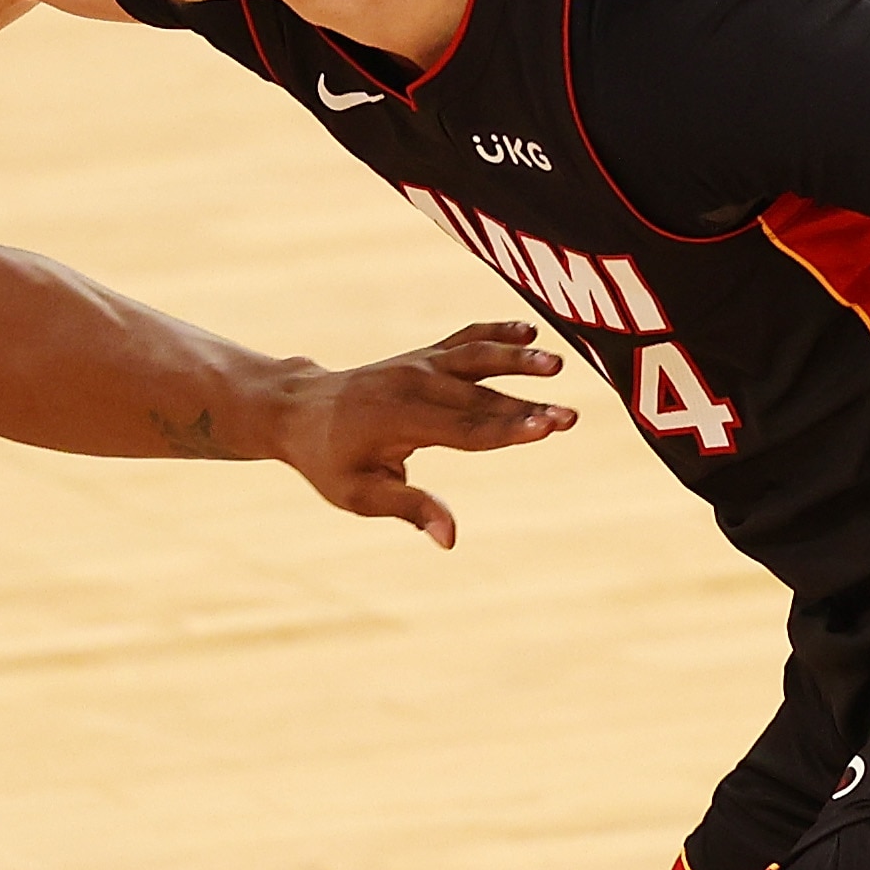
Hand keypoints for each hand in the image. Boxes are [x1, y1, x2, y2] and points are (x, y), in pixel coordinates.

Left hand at [270, 319, 577, 546]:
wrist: (299, 410)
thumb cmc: (329, 461)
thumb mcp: (359, 495)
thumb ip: (409, 508)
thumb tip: (450, 539)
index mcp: (398, 420)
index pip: (465, 429)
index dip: (507, 431)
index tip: (545, 429)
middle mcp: (412, 385)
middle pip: (480, 398)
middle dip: (526, 406)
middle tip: (570, 416)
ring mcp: (418, 365)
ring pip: (476, 358)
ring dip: (518, 359)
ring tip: (556, 363)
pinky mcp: (423, 357)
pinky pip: (465, 340)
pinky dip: (495, 333)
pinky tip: (528, 330)